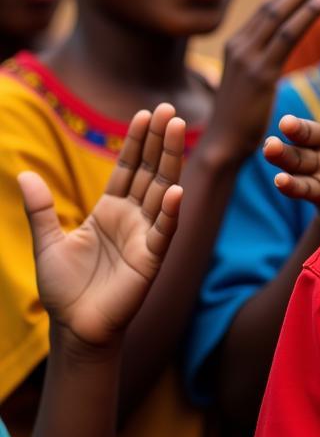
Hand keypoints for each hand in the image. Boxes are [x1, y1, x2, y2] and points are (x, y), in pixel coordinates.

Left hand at [18, 104, 185, 349]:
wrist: (75, 327)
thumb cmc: (64, 289)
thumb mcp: (46, 242)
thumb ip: (40, 208)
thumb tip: (24, 174)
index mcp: (109, 210)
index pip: (127, 168)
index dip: (136, 142)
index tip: (144, 113)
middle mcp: (132, 218)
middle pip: (150, 171)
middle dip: (160, 140)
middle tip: (168, 109)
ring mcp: (145, 235)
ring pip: (163, 190)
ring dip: (171, 161)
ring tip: (179, 130)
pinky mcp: (151, 259)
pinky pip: (163, 231)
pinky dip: (170, 212)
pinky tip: (177, 190)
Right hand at [206, 0, 319, 162]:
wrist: (223, 145)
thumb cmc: (239, 121)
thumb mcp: (247, 85)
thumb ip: (258, 65)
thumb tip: (271, 57)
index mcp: (235, 47)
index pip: (263, 12)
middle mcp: (238, 46)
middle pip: (271, 8)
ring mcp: (248, 58)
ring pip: (280, 17)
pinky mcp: (260, 72)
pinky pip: (288, 36)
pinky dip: (307, 15)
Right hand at [263, 62, 319, 221]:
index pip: (309, 131)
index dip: (298, 128)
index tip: (285, 122)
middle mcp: (315, 156)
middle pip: (297, 150)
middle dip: (283, 147)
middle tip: (268, 143)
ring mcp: (316, 177)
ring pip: (297, 169)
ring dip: (284, 163)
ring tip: (269, 155)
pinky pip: (306, 190)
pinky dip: (293, 186)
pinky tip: (280, 182)